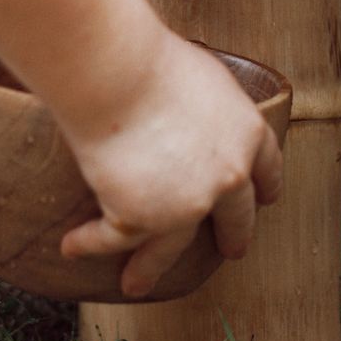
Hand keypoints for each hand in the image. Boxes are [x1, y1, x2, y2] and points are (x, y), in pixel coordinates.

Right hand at [58, 30, 283, 297]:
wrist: (117, 72)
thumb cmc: (153, 58)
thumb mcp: (206, 75)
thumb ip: (211, 107)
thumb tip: (195, 112)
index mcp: (249, 135)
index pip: (269, 169)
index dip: (265, 188)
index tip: (264, 200)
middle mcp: (227, 178)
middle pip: (236, 218)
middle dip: (233, 235)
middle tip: (230, 250)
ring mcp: (186, 206)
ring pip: (170, 248)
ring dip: (150, 268)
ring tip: (136, 283)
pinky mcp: (140, 218)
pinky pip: (113, 239)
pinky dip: (88, 242)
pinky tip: (72, 246)